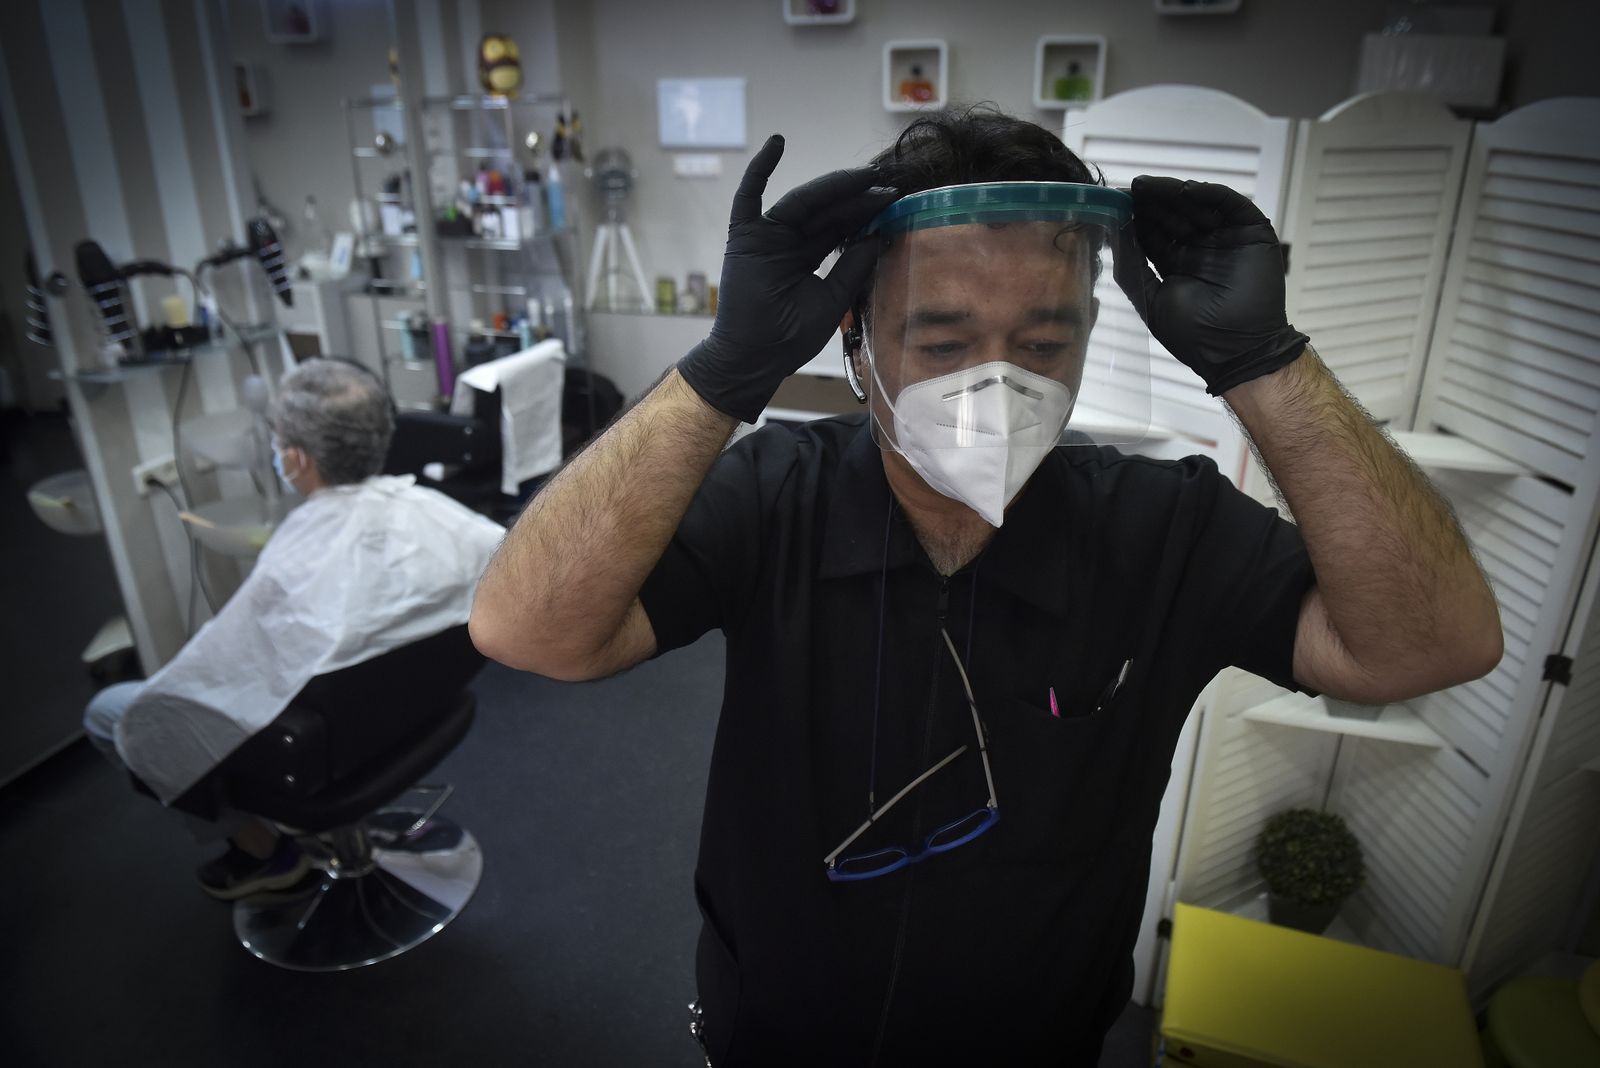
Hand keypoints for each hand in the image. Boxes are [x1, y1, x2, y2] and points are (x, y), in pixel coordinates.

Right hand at [677, 134, 896, 422]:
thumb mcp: (833, 299)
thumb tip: (878, 233)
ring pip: (803, 201)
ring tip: (865, 175)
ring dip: (834, 186)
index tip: (895, 198)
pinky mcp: (744, 236)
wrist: (754, 360)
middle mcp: (788, 240)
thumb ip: (853, 266)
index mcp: (808, 255)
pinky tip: (777, 143)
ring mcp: (765, 235)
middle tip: (889, 181)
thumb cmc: (789, 338)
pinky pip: (749, 196)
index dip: (866, 211)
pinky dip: (759, 169)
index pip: (841, 225)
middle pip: (827, 209)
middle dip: (858, 196)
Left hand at [1116, 176, 1308, 396]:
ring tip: (1148, 187)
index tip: (1116, 204)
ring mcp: (1226, 238)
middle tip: (1130, 189)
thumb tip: (1112, 241)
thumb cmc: (1195, 335)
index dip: (1136, 218)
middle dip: (1151, 203)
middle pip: (1173, 215)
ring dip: (1173, 194)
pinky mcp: (1251, 231)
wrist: (1236, 350)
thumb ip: (1132, 271)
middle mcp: (1201, 247)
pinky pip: (1230, 204)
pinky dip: (1209, 194)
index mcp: (1178, 263)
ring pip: (1197, 206)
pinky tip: (1185, 191)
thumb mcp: (1152, 300)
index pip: (1154, 233)